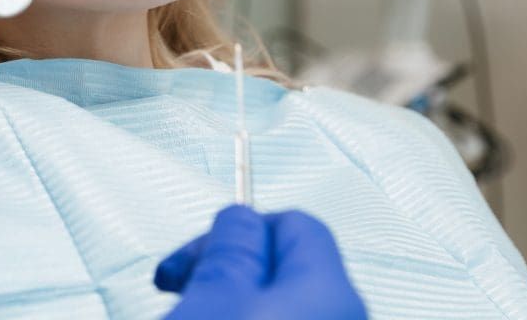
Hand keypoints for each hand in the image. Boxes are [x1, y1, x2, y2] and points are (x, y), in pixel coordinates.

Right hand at [155, 205, 366, 319]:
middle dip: (228, 269)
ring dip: (229, 302)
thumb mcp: (213, 298)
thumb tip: (242, 218)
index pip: (294, 223)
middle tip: (181, 286)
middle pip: (286, 268)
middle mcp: (345, 319)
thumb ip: (233, 246)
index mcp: (330, 293)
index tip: (193, 255)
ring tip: (188, 315)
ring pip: (279, 305)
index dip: (237, 229)